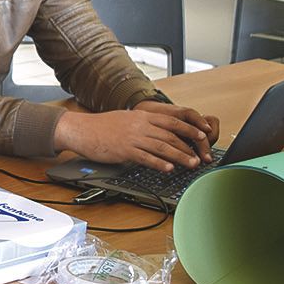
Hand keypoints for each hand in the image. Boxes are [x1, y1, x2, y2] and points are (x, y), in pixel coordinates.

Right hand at [54, 103, 219, 171]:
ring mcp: (133, 137)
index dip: (189, 128)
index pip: (172, 121)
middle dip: (189, 146)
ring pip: (163, 146)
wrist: (81, 130)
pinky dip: (160, 163)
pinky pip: (146, 157)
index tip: (202, 135)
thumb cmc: (101, 126)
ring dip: (180, 156)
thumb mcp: (125, 119)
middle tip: (201, 156)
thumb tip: (157, 133)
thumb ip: (142, 124)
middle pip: (171, 135)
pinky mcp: (124, 150)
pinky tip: (169, 168)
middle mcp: (140, 125)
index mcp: (142, 115)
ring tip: (191, 164)